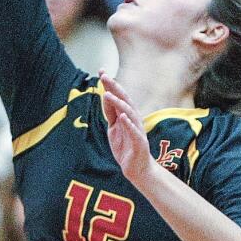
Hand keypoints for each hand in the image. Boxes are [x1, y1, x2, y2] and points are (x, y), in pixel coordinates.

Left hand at [99, 72, 154, 188]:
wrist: (137, 169)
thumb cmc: (126, 147)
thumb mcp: (114, 128)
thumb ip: (111, 113)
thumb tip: (105, 95)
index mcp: (127, 115)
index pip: (118, 96)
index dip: (110, 84)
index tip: (101, 71)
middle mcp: (134, 119)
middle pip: (125, 100)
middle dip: (115, 87)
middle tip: (104, 76)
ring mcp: (137, 130)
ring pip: (129, 113)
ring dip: (119, 103)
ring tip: (108, 94)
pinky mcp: (139, 143)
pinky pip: (134, 131)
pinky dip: (128, 123)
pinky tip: (122, 116)